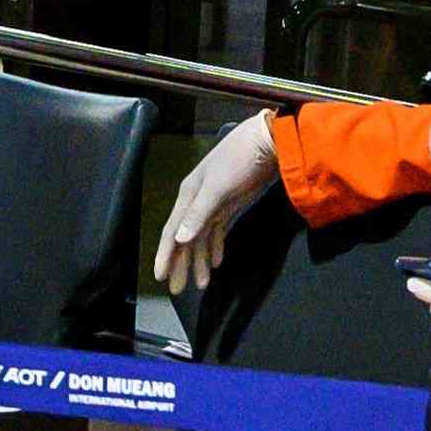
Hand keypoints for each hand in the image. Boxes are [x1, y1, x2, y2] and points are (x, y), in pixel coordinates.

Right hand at [153, 116, 280, 290]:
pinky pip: (217, 231)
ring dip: (200, 260)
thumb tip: (179, 239)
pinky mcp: (231, 205)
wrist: (270, 141)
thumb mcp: (218, 187)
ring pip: (201, 238)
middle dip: (181, 264)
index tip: (160, 277)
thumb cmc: (240, 159)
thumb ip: (198, 214)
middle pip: (185, 238)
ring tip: (202, 283)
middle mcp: (197, 201)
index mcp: (189, 195)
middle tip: (179, 290)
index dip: (165, 255)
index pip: (172, 231)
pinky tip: (217, 262)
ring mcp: (214, 204)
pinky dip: (216, 247)